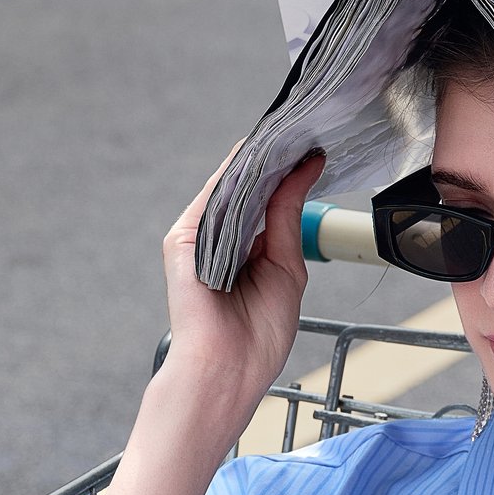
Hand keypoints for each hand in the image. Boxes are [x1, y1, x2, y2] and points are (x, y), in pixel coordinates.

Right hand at [154, 152, 320, 436]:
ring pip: (228, 188)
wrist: (228, 370)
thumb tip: (305, 170)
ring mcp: (198, 238)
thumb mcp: (287, 266)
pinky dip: (232, 176)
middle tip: (304, 124)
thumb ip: (288, 217)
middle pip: (246, 188)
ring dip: (256, 161)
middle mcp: (220, 240)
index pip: (265, 199)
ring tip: (288, 132)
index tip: (311, 144)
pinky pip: (210, 199)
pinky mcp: (182, 241)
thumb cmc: (257, 336)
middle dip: (273, 159)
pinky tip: (257, 155)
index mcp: (246, 249)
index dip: (286, 172)